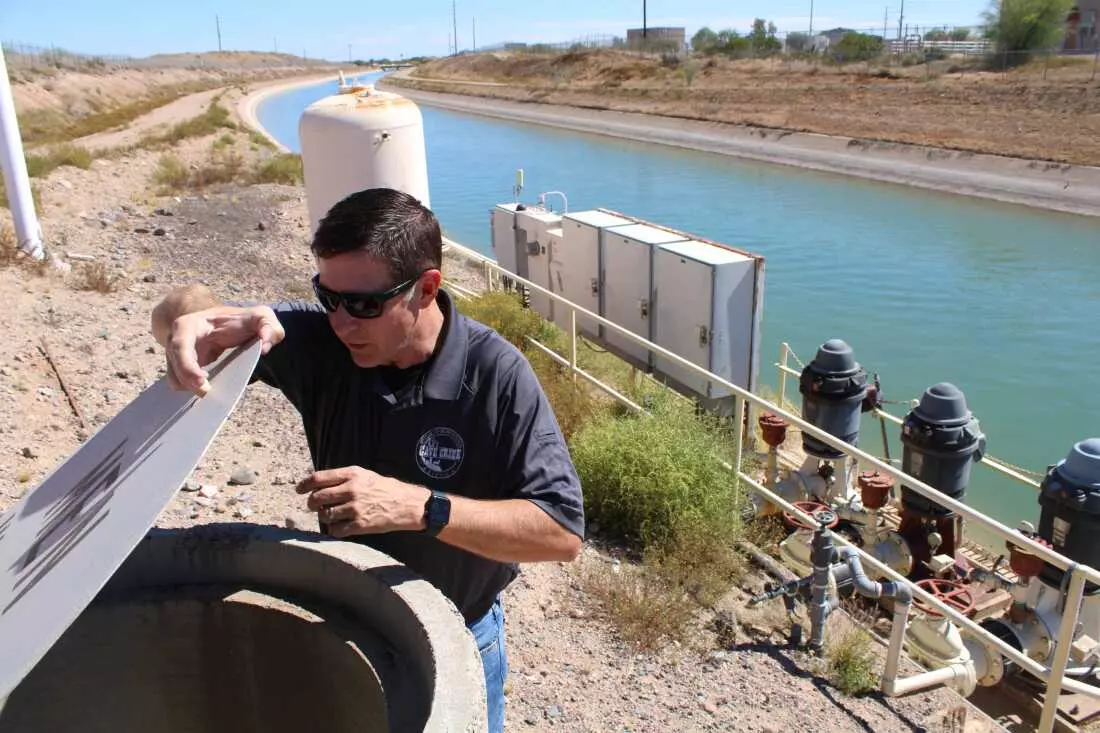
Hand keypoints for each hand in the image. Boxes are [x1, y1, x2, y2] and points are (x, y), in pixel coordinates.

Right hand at [165, 306, 283, 395]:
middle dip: (189, 381)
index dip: (187, 365)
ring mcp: (176, 353)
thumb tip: (265, 346)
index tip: (202, 381)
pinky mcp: (182, 366)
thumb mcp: (260, 316)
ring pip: (175, 377)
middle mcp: (177, 338)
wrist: (228, 322)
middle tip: (208, 393)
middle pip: (174, 365)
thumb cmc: (242, 319)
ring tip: (210, 392)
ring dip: (189, 388)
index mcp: (191, 324)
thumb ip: (269, 326)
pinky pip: (180, 381)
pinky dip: (191, 389)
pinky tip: (208, 390)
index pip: (180, 345)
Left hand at [296, 466, 429, 537]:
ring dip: (324, 517)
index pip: (318, 478)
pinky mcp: (360, 525)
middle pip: (317, 498)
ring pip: (324, 515)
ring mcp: (355, 508)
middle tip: (313, 506)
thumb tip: (320, 485)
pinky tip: (340, 526)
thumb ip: (344, 478)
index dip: (304, 484)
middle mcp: (352, 490)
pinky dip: (334, 529)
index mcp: (352, 474)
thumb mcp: (365, 475)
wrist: (407, 504)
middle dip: (311, 503)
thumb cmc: (386, 488)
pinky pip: (335, 530)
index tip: (299, 490)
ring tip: (331, 516)